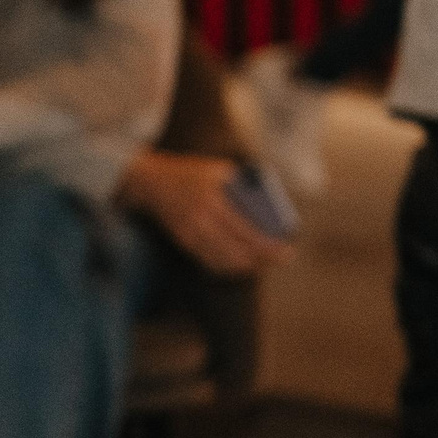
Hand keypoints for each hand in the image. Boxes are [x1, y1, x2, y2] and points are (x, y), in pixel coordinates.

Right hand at [115, 150, 291, 277]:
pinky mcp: (185, 242)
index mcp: (212, 202)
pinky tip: (242, 264)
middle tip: (282, 257)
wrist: (151, 183)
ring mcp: (191, 235)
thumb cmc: (190, 173)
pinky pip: (210, 262)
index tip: (286, 249)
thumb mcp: (218, 170)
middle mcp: (201, 222)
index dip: (268, 246)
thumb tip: (268, 201)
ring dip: (247, 266)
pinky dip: (229, 267)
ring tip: (264, 261)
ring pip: (224, 262)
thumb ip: (241, 183)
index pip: (246, 233)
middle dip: (263, 260)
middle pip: (238, 253)